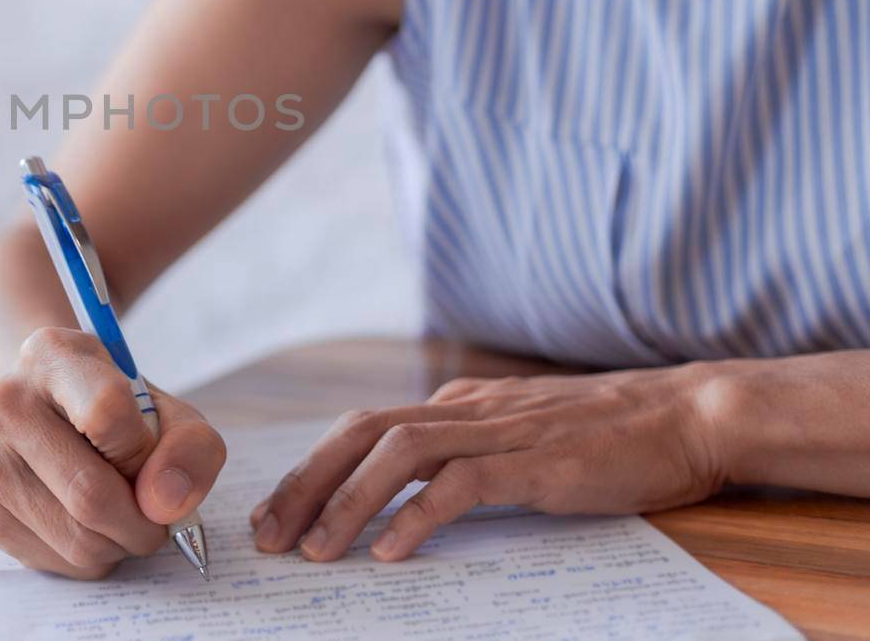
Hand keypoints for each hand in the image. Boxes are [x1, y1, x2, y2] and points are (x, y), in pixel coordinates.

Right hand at [0, 326, 227, 578]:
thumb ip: (191, 447)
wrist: (53, 411)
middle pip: (90, 493)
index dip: (145, 452)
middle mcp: (5, 402)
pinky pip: (63, 562)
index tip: (155, 459)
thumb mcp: (169, 410)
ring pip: (79, 539)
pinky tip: (93, 523)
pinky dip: (96, 556)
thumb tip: (163, 505)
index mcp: (51, 354)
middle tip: (157, 514)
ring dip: (122, 541)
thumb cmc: (121, 411)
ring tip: (125, 511)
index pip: (106, 412)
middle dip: (143, 520)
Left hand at [249, 363, 730, 562]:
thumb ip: (465, 449)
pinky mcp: (537, 462)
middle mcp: (466, 408)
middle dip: (306, 483)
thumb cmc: (607, 433)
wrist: (688, 414)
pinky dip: (418, 517)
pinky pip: (461, 484)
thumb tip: (407, 490)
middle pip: (360, 434)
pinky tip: (390, 551)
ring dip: (347, 501)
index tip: (276, 514)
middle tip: (269, 536)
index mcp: (456, 403)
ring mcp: (501, 431)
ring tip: (317, 552)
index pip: (361, 428)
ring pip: (397, 453)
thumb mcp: (518, 433)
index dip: (311, 469)